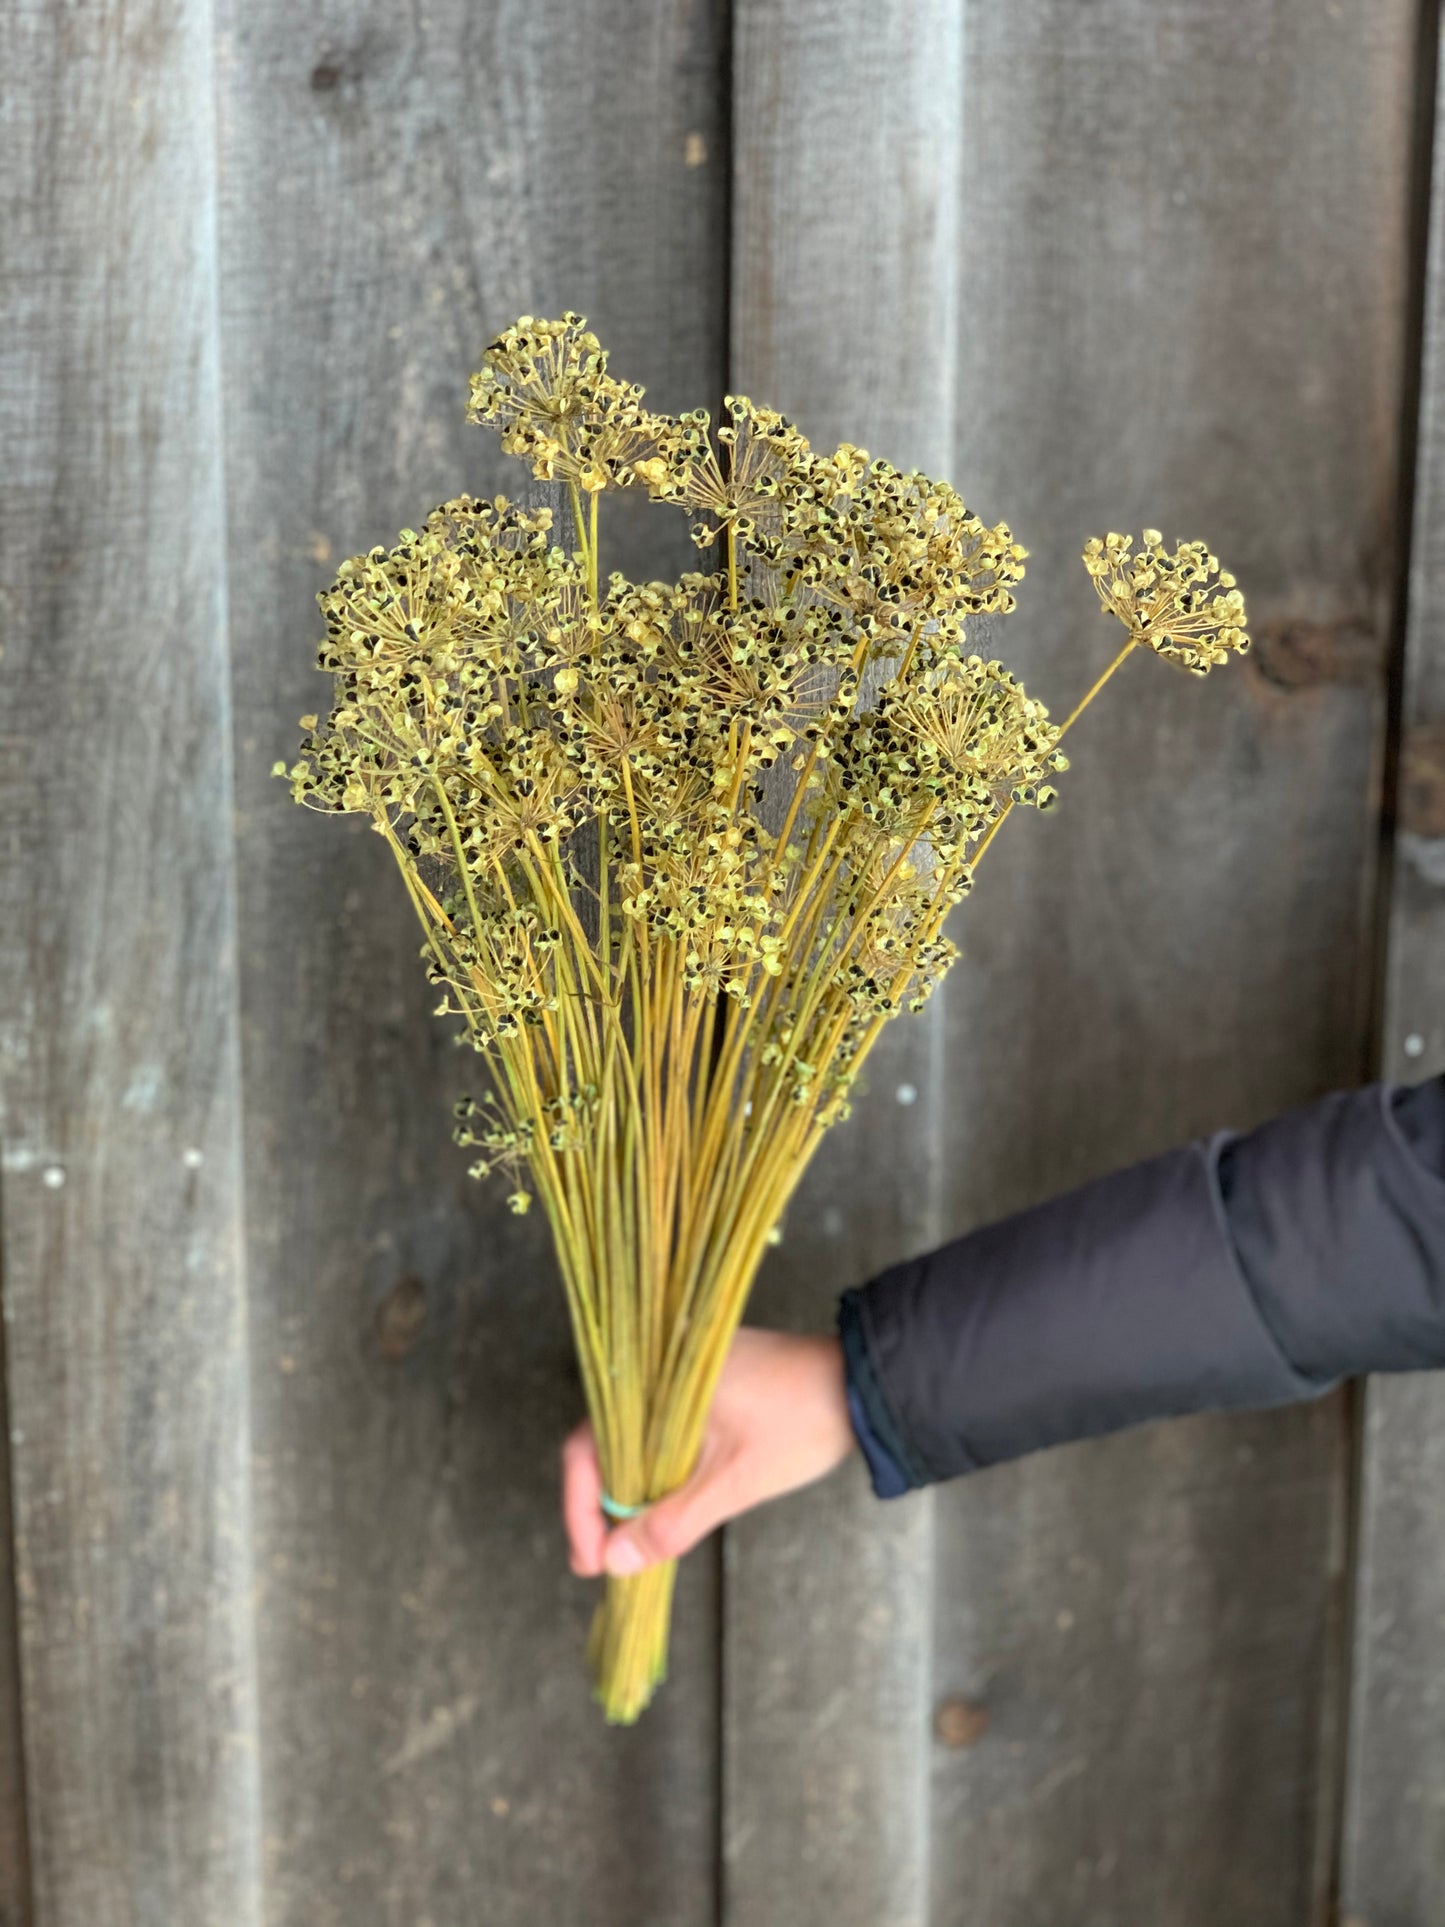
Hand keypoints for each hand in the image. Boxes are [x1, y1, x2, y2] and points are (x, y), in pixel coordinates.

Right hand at [561, 1327, 855, 1577]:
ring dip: (627, 1490)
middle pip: (600, 1444)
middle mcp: (655, 1374)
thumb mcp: (733, 1484)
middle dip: (598, 1507)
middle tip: (607, 1562)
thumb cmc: (799, 1425)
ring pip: (630, 1440)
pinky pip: (657, 1430)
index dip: (579, 1511)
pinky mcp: (699, 1386)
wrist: (861, 1383)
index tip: (592, 1562)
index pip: (585, 1448)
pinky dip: (654, 1469)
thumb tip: (616, 1562)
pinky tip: (662, 1504)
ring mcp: (677, 1378)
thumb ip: (672, 1523)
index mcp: (652, 1386)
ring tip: (633, 1543)